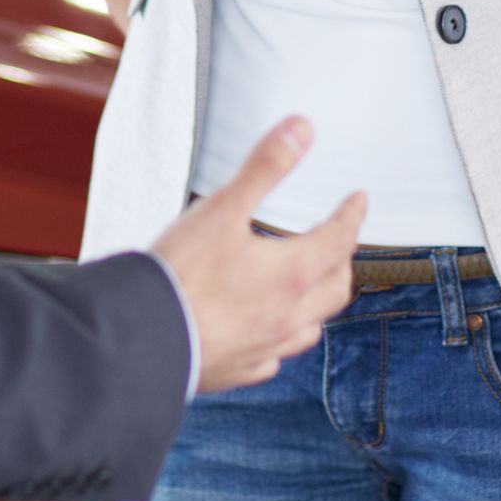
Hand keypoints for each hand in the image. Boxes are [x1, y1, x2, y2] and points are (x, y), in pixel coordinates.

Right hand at [150, 116, 365, 392]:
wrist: (142, 337)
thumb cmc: (182, 273)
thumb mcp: (222, 208)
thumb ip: (264, 167)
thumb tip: (302, 130)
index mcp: (292, 274)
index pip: (338, 240)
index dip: (351, 216)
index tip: (358, 201)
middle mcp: (288, 316)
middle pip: (335, 288)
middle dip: (342, 259)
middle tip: (338, 240)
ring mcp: (266, 348)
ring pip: (310, 327)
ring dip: (318, 302)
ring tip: (310, 286)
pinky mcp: (239, 370)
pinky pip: (274, 357)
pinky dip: (280, 338)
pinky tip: (265, 332)